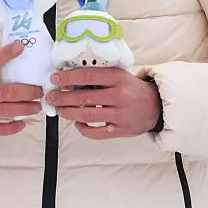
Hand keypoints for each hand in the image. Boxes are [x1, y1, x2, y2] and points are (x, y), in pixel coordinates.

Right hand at [0, 42, 43, 136]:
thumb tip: (17, 58)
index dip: (6, 54)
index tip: (21, 47)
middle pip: (5, 92)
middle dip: (27, 91)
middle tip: (40, 90)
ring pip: (5, 111)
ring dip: (25, 109)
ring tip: (37, 106)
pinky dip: (13, 127)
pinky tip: (23, 123)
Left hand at [46, 67, 161, 138]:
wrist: (156, 106)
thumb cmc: (132, 88)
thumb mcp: (120, 75)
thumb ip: (100, 76)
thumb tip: (71, 77)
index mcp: (118, 78)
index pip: (88, 76)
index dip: (69, 77)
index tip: (55, 78)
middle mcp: (119, 96)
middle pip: (84, 97)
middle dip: (63, 97)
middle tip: (50, 97)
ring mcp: (120, 115)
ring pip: (88, 115)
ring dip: (68, 112)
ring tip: (58, 109)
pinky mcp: (121, 131)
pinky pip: (97, 133)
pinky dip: (84, 129)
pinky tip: (76, 123)